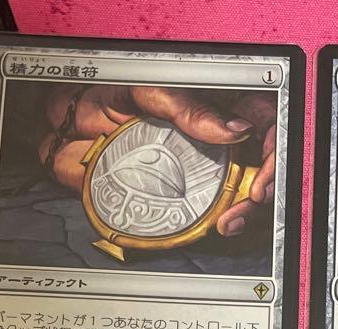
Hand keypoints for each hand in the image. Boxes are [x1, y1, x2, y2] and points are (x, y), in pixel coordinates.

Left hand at [39, 85, 277, 236]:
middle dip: (261, 191)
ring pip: (240, 195)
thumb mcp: (148, 90)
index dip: (271, 153)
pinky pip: (210, 214)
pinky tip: (216, 227)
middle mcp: (212, 142)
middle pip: (258, 168)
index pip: (263, 127)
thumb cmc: (102, 93)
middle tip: (247, 204)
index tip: (259, 174)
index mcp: (212, 109)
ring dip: (244, 213)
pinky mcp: (181, 198)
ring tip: (230, 221)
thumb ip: (189, 108)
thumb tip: (234, 129)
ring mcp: (200, 172)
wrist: (66, 125)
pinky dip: (219, 225)